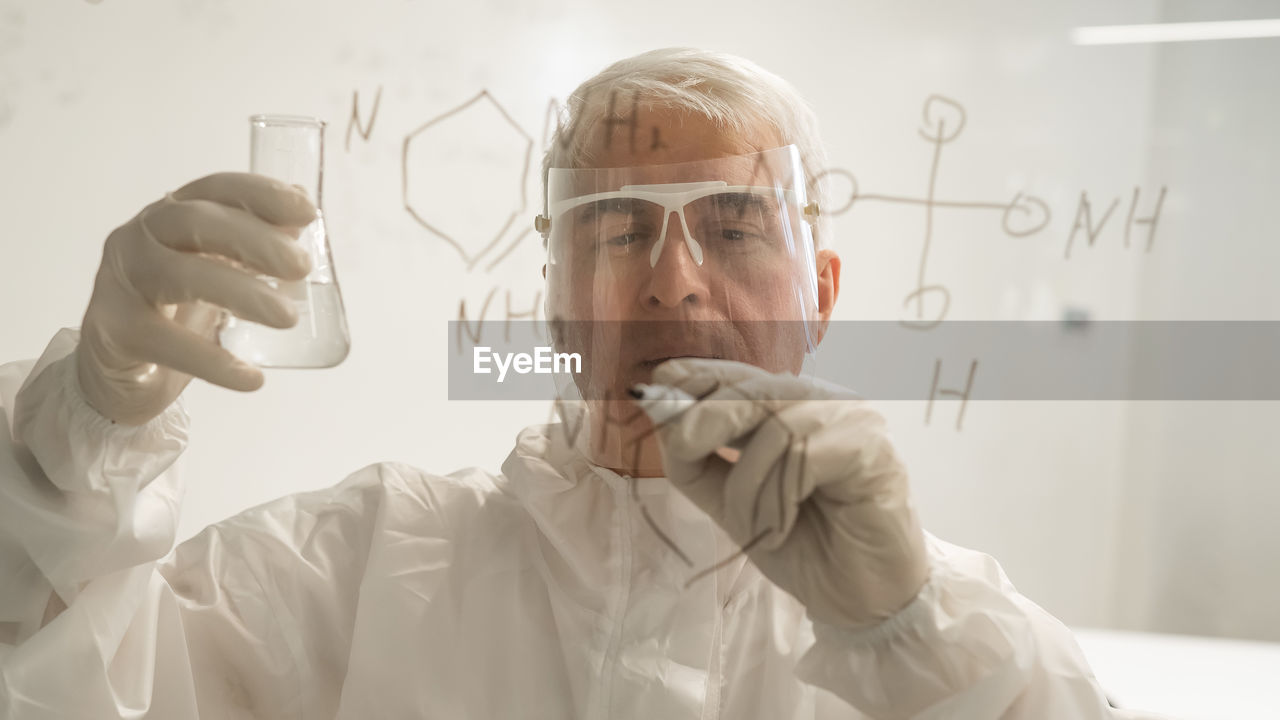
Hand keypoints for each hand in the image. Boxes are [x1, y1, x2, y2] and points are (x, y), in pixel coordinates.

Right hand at [76, 173, 314, 424]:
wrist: (122, 374)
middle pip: (194, 222)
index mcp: (171, 216)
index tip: (307, 211)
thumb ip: (257, 246)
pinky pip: (164, 342)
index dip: (261, 194)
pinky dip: (213, 361)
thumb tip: (303, 213)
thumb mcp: (220, 273)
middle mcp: (139, 239)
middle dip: (255, 240)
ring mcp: (121, 283)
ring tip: (287, 318)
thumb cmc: (176, 312)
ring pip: (178, 276)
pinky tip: (251, 378)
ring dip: (240, 293)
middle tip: (301, 266)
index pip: (215, 189)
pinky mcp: (114, 332)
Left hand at [646, 358, 928, 628]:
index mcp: (792, 406)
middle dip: (706, 418)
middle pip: (753, 388)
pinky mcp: (872, 448)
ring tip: (759, 524)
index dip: (696, 376)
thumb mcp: (731, 501)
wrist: (859, 599)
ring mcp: (853, 419)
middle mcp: (824, 402)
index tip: (656, 387)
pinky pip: (804, 456)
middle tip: (684, 449)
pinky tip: (787, 522)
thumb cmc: (802, 545)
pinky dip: (782, 495)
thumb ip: (698, 462)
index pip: (738, 375)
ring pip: (775, 426)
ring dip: (750, 484)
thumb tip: (661, 416)